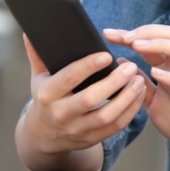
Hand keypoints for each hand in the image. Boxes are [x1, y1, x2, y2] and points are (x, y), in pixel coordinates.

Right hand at [15, 34, 145, 170]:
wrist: (43, 136)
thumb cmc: (45, 98)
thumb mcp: (38, 77)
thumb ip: (37, 54)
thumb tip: (30, 32)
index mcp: (47, 94)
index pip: (69, 78)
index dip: (88, 66)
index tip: (107, 54)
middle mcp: (61, 114)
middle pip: (90, 99)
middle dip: (113, 82)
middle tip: (130, 66)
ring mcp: (76, 129)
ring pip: (106, 116)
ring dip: (127, 98)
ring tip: (139, 80)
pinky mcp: (91, 139)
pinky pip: (114, 127)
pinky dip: (130, 111)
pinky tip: (138, 95)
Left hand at [105, 25, 169, 162]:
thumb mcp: (150, 97)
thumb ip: (139, 79)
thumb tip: (121, 60)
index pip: (153, 39)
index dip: (131, 34)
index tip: (109, 34)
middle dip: (148, 32)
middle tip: (125, 37)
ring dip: (160, 45)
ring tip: (138, 46)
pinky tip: (155, 73)